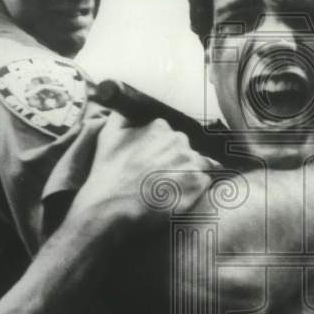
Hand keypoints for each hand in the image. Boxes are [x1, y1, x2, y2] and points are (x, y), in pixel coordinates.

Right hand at [67, 114, 212, 235]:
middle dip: (176, 162)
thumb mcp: (108, 135)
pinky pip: (205, 181)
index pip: (170, 136)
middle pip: (185, 150)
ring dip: (188, 174)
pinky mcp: (198, 183)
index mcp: (160, 127)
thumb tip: (128, 107)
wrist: (111, 207)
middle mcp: (178, 140)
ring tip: (171, 189)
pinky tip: (178, 196)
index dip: (162, 152)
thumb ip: (121, 115)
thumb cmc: (107, 174)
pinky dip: (196, 189)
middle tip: (160, 179)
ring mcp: (190, 161)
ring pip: (198, 164)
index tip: (153, 164)